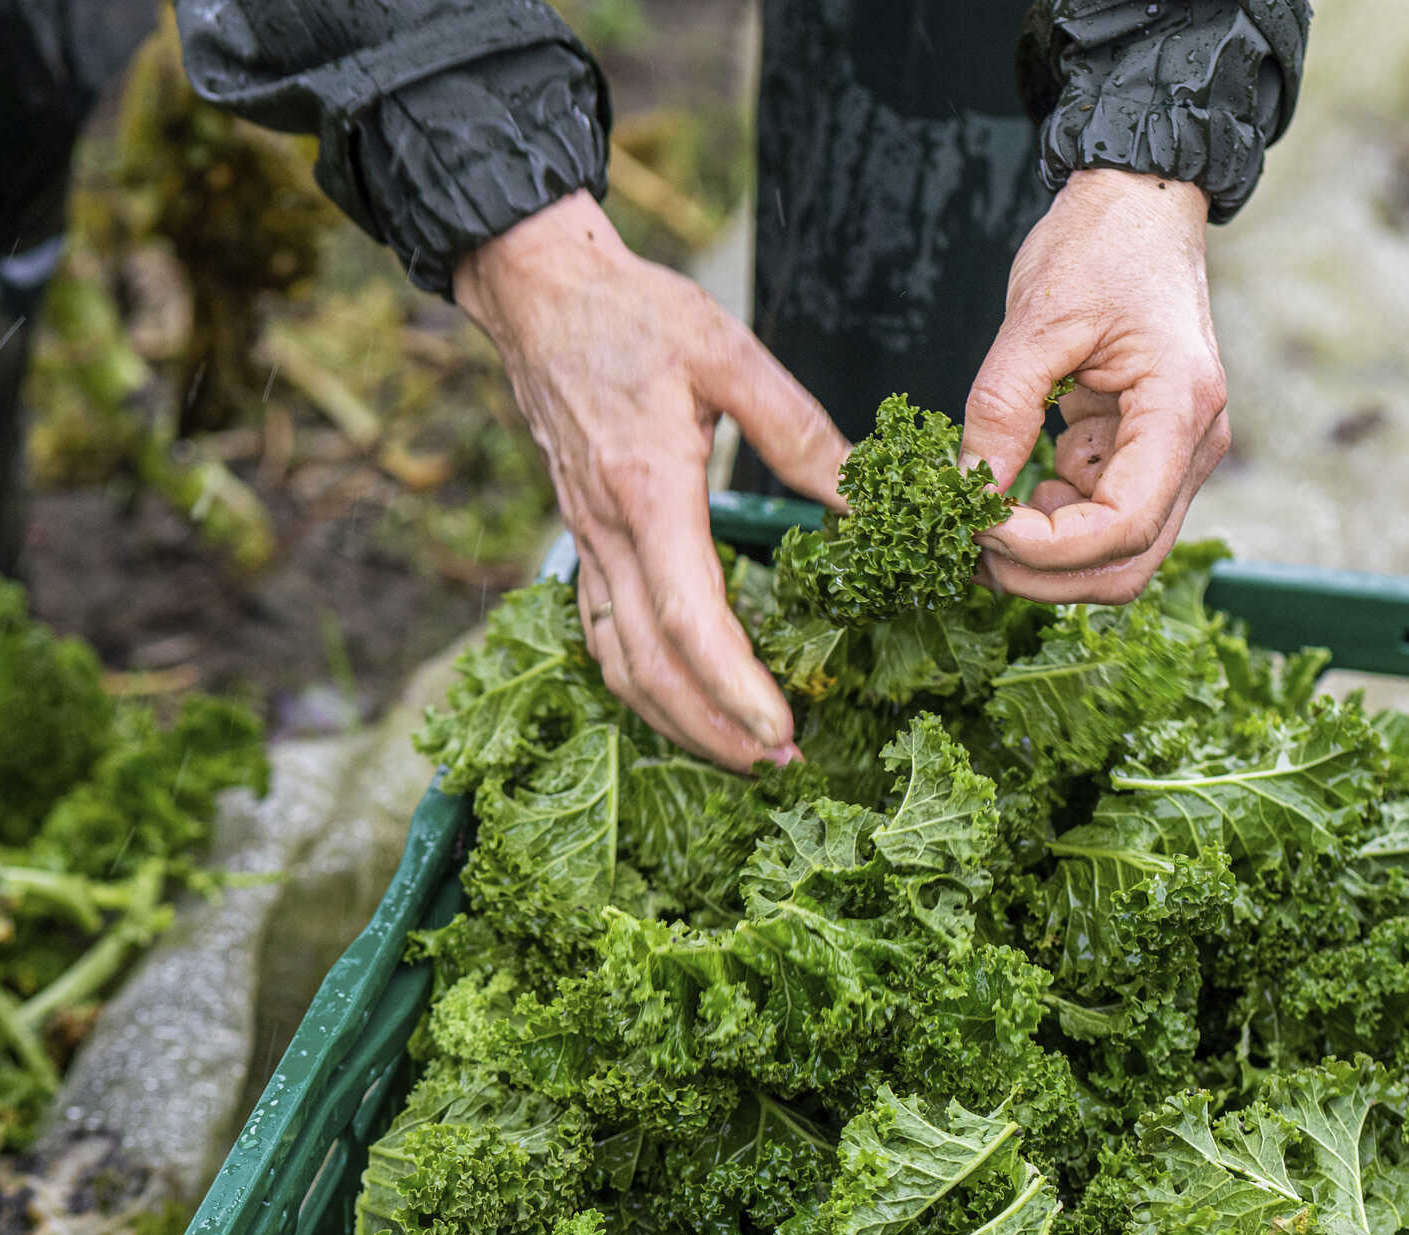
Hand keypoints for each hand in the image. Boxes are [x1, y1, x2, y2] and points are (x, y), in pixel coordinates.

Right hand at [455, 191, 849, 771]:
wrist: (541, 295)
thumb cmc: (635, 315)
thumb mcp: (729, 354)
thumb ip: (801, 432)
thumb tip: (867, 502)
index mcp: (647, 490)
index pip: (688, 620)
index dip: (734, 688)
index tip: (782, 731)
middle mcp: (607, 531)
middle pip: (649, 667)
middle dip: (713, 730)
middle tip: (782, 764)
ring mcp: (587, 542)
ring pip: (618, 664)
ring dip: (676, 722)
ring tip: (742, 754)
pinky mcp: (583, 541)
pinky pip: (604, 635)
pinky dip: (644, 686)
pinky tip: (686, 704)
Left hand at [961, 169, 1230, 603]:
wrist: (1140, 203)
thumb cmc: (1102, 245)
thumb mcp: (1037, 316)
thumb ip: (1001, 407)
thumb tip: (969, 489)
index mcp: (1179, 410)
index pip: (1123, 526)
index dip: (1048, 548)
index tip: (981, 526)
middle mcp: (1192, 445)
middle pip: (1126, 563)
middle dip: (1043, 574)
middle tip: (968, 549)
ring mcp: (1172, 455)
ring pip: (1115, 554)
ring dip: (1044, 559)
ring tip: (977, 526)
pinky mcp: (1143, 453)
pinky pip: (1099, 518)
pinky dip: (1049, 526)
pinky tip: (1006, 495)